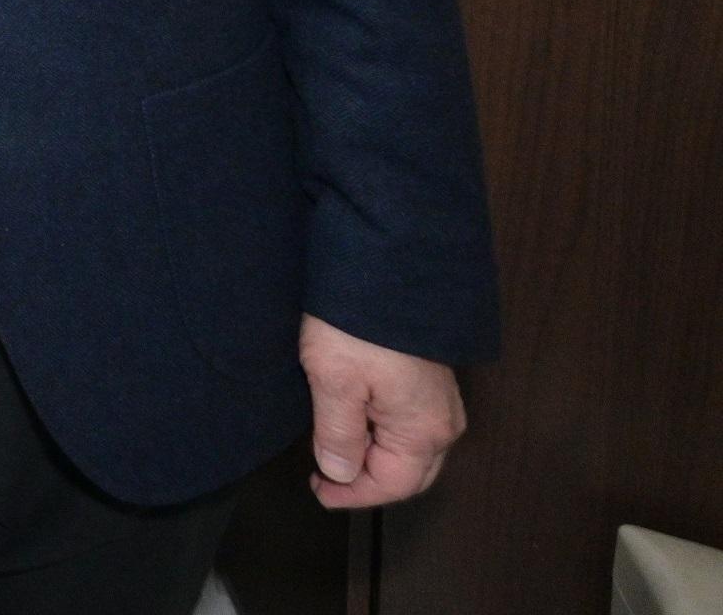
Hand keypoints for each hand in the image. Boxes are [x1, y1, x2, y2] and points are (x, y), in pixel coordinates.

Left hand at [300, 314, 465, 508]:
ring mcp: (441, 401)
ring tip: (333, 451)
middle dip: (368, 482)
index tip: (318, 491)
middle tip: (325, 479)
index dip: (353, 495)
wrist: (384, 266)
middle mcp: (444, 422)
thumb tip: (340, 474)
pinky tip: (354, 426)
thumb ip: (338, 434)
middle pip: (409, 474)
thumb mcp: (334, 381)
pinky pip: (410, 427)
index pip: (393, 485)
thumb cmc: (357, 325)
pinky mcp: (430, 382)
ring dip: (374, 459)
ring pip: (411, 451)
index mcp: (424, 430)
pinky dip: (383, 437)